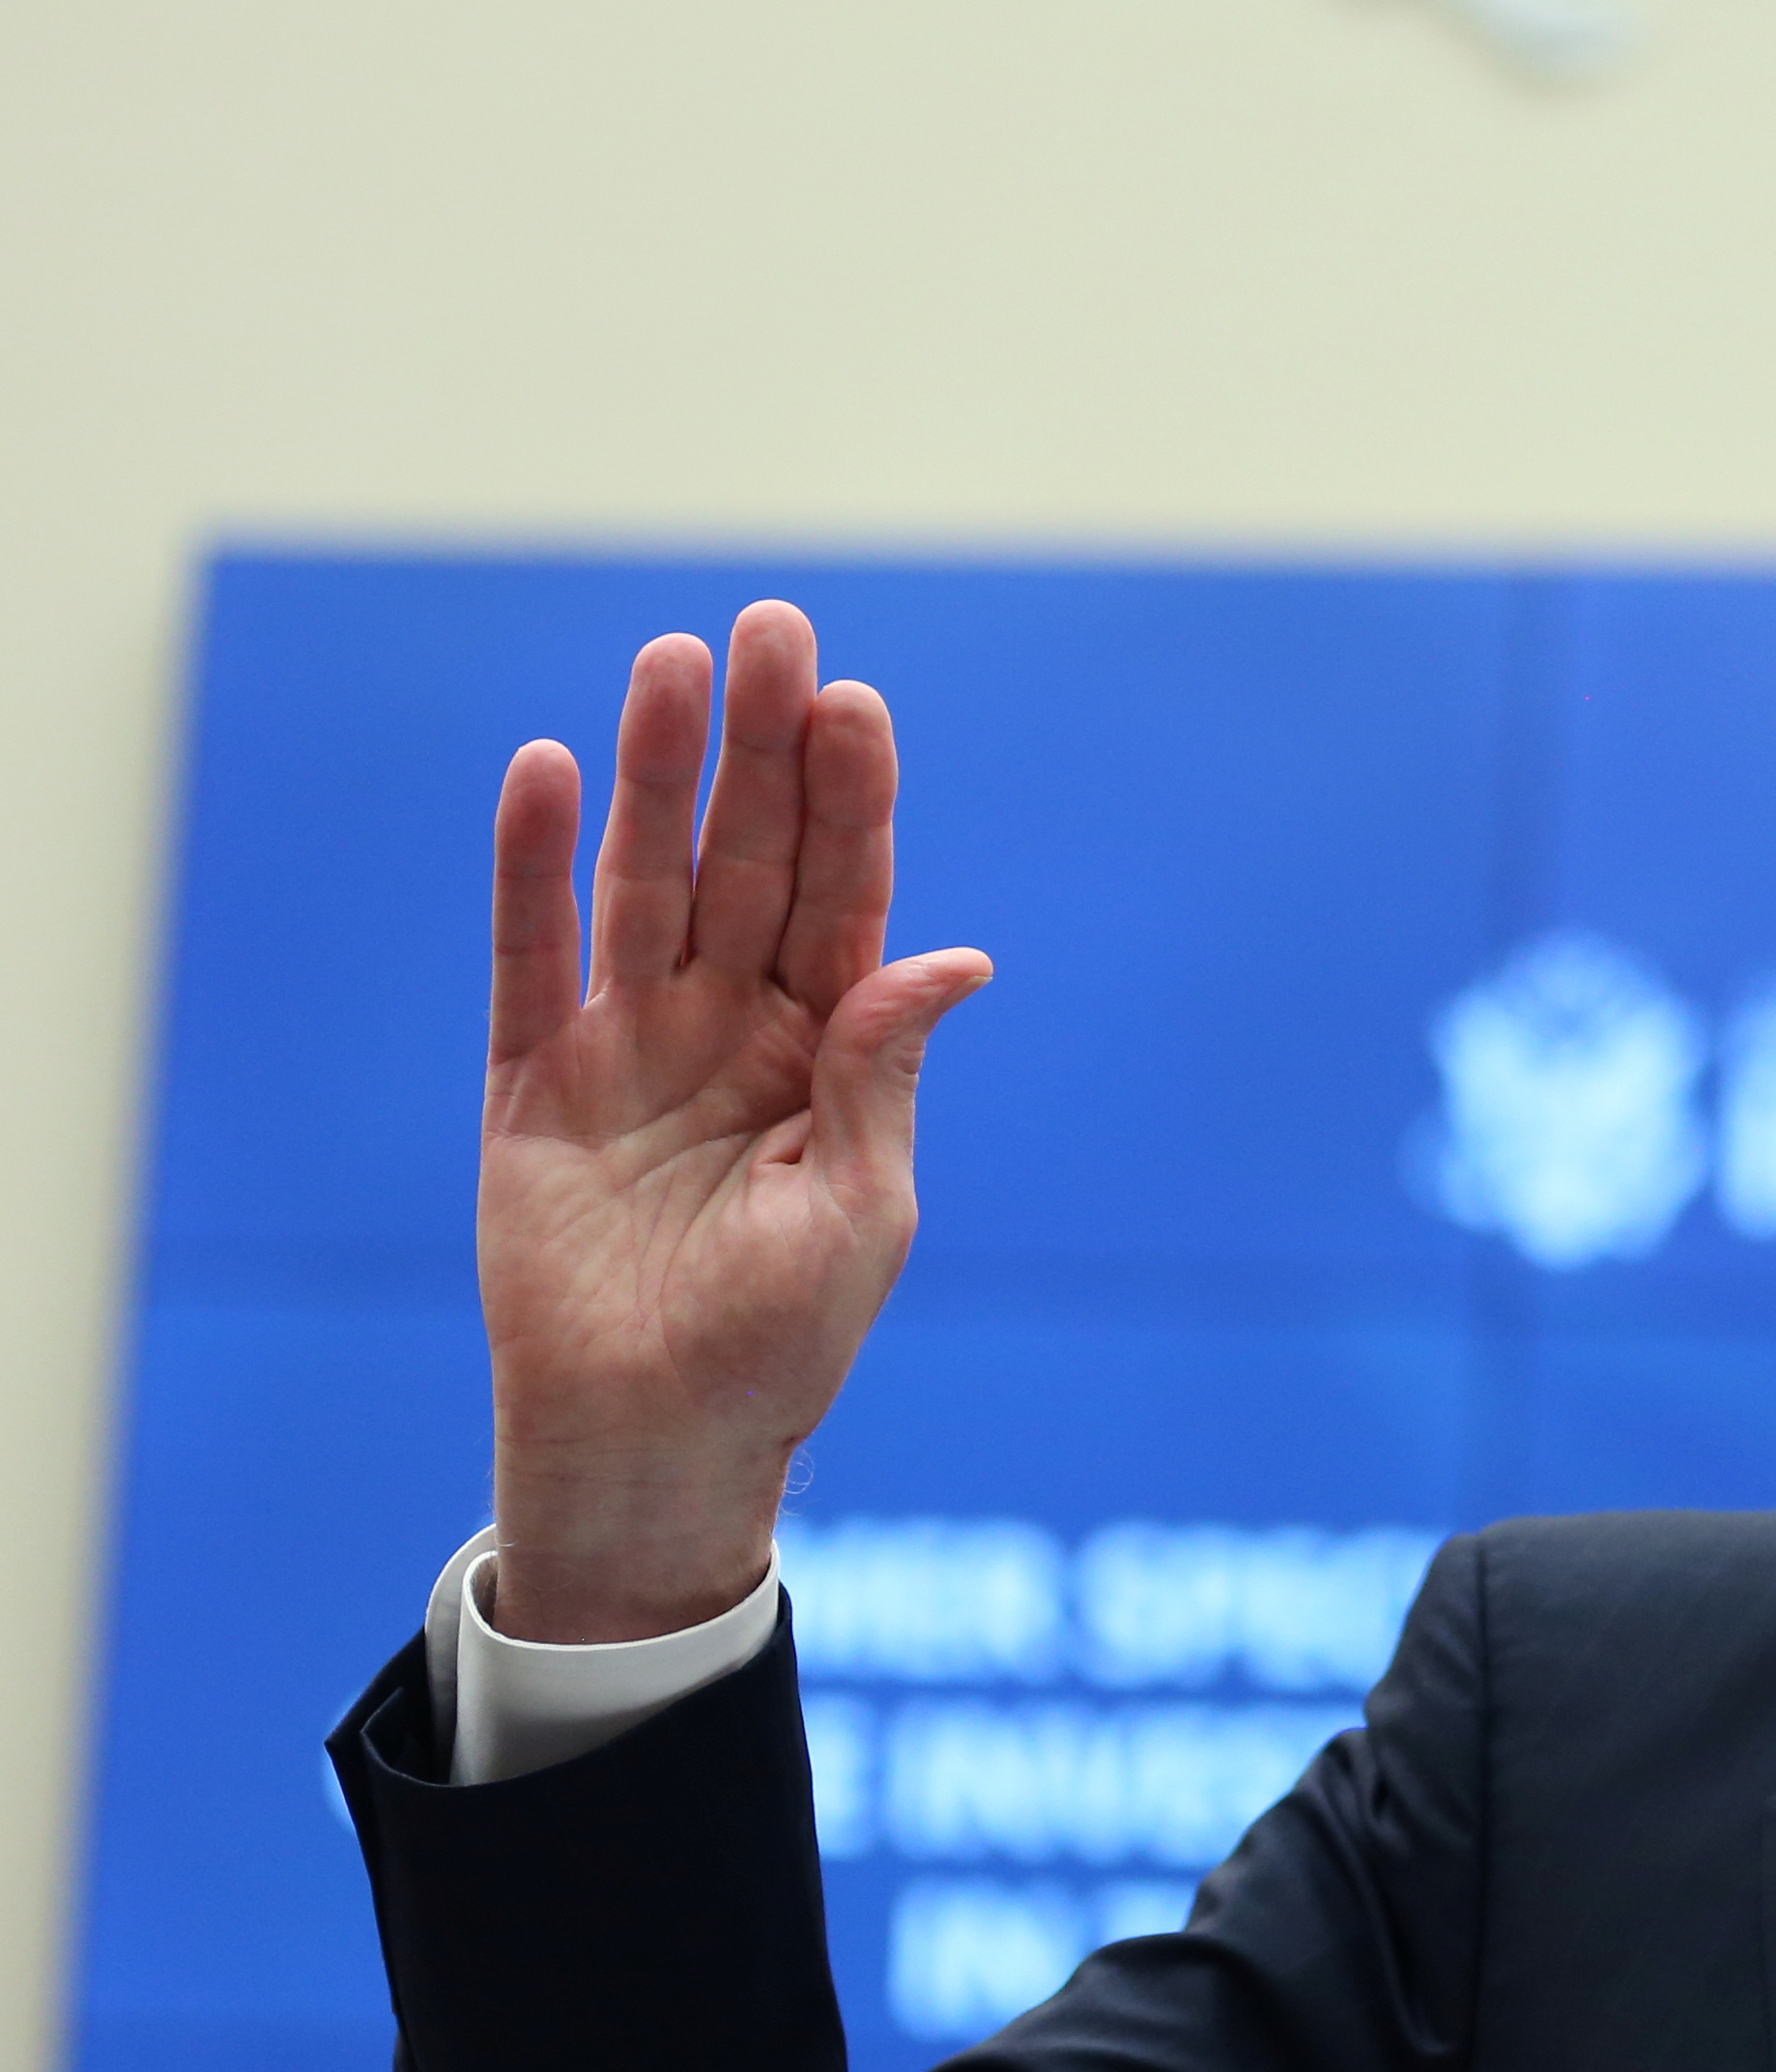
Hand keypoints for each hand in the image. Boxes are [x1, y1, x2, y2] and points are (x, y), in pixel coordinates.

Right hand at [478, 601, 990, 1643]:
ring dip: (653, 772)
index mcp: (827, 1051)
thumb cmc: (781, 1343)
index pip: (842, 896)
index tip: (854, 701)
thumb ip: (880, 1075)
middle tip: (769, 629)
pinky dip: (530, 869)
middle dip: (759, 748)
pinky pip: (528, 958)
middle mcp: (730, 1025)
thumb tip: (951, 956)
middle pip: (748, 858)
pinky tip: (541, 772)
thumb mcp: (860, 1210)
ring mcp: (628, 1044)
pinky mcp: (531, 1084)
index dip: (849, 800)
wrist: (658, 1441)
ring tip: (668, 661)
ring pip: (643, 880)